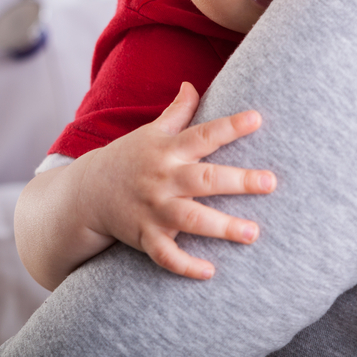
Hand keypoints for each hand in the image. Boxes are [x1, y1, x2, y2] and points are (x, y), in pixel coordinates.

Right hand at [76, 82, 274, 279]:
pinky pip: (166, 254)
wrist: (87, 192)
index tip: (258, 118)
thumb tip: (192, 84)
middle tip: (269, 182)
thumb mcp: (149, 132)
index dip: (230, 126)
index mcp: (167, 151)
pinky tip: (209, 272)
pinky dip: (184, 265)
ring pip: (190, 220)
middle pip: (203, 179)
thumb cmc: (128, 158)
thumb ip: (176, 111)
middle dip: (237, 181)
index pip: (203, 135)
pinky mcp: (145, 236)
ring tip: (252, 233)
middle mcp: (163, 179)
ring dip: (221, 227)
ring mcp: (154, 209)